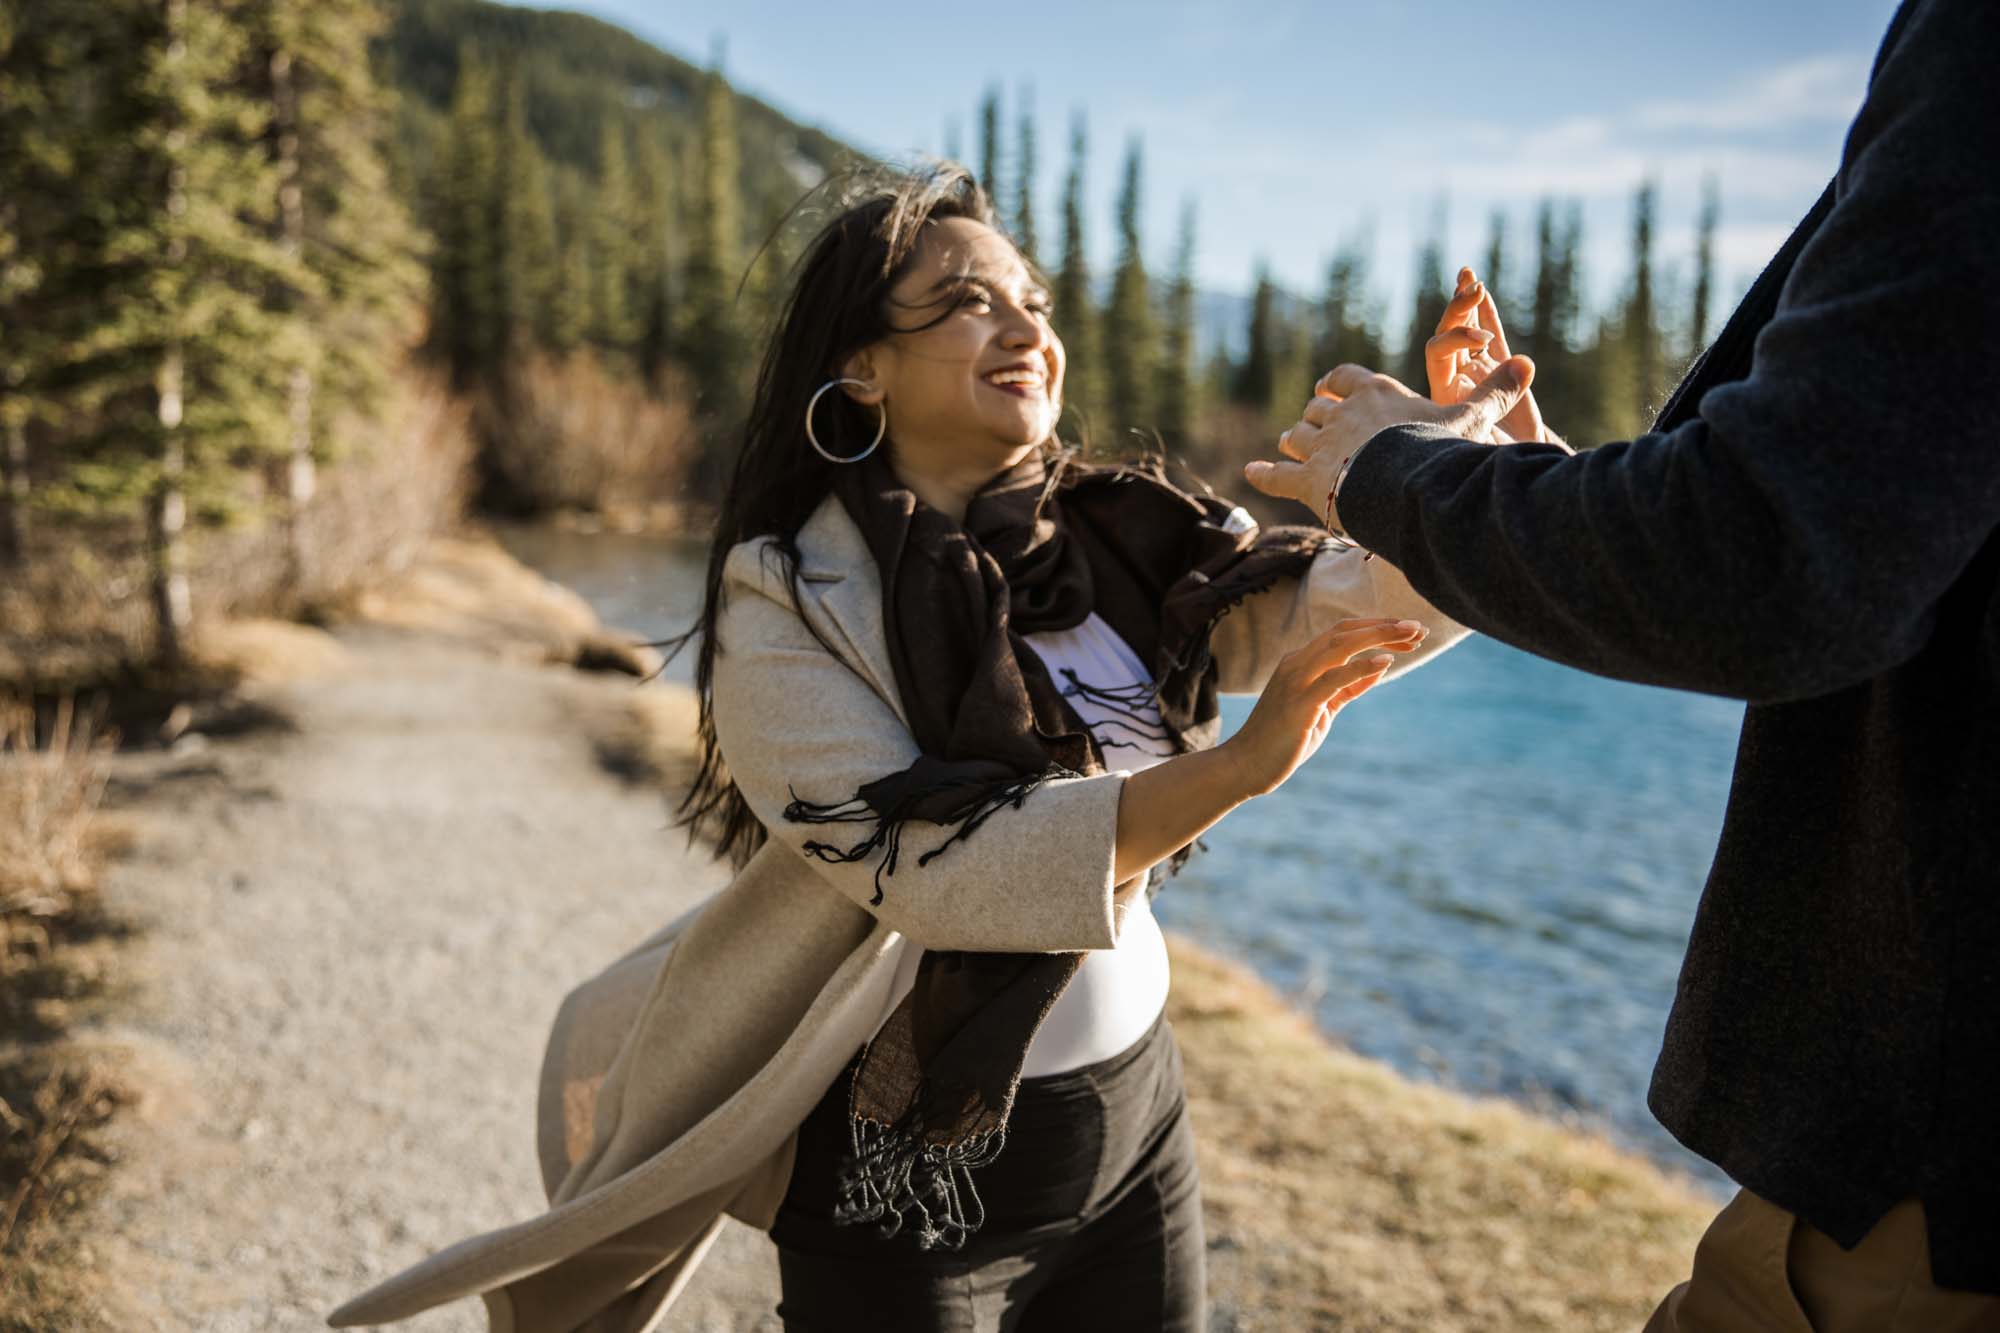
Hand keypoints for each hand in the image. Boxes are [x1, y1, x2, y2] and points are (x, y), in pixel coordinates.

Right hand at [1218, 618, 1425, 796]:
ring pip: (1340, 645)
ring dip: (1379, 636)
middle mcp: (1297, 664)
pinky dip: (1360, 667)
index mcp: (1301, 662)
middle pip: (1345, 631)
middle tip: (1418, 628)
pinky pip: (1334, 678)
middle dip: (1384, 626)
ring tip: (1412, 636)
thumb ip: (1346, 688)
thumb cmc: (1284, 740)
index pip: (1343, 632)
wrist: (1246, 766)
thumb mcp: (1323, 709)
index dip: (1377, 628)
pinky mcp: (1299, 703)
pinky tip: (1385, 661)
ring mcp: (1296, 681)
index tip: (1409, 634)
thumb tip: (1378, 667)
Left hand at [1244, 357, 1535, 522]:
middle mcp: (1341, 415)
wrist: (1405, 483)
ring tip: (1286, 445)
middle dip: (1314, 417)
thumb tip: (1527, 362)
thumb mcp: (1470, 418)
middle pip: (1317, 409)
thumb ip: (1495, 393)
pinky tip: (1250, 473)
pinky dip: (1262, 474)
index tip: (1329, 387)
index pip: (1346, 378)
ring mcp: (1320, 447)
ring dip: (1290, 441)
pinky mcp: (1305, 481)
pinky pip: (1276, 476)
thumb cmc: (1438, 448)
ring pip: (1294, 437)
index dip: (1337, 382)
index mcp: (1374, 394)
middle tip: (1312, 423)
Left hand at [1425, 266, 1567, 448]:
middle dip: (1458, 311)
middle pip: (1448, 334)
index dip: (1456, 339)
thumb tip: (1522, 364)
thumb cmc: (1489, 464)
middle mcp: (1456, 379)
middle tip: (1472, 290)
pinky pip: (1491, 335)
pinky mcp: (1502, 371)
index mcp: (1445, 392)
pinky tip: (1479, 290)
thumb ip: (1492, 408)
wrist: (1510, 475)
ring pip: (1467, 330)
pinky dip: (1486, 313)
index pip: (1440, 352)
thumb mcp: (1482, 439)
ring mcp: (1478, 372)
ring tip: (1468, 275)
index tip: (1481, 342)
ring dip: (1466, 304)